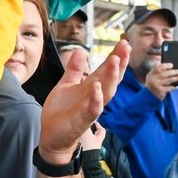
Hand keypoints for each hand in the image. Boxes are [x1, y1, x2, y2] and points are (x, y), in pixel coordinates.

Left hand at [40, 40, 129, 158]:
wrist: (52, 135)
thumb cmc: (62, 112)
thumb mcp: (67, 85)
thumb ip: (75, 69)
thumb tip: (81, 50)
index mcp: (90, 87)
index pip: (105, 69)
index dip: (115, 56)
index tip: (123, 42)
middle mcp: (94, 96)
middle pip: (111, 78)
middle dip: (119, 63)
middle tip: (125, 47)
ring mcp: (90, 108)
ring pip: (106, 92)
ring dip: (111, 77)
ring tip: (114, 61)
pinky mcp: (83, 119)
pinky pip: (93, 109)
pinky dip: (96, 99)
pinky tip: (96, 87)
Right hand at [143, 60, 177, 100]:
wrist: (148, 96)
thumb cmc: (152, 84)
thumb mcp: (151, 76)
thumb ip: (156, 70)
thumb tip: (162, 63)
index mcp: (151, 74)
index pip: (158, 68)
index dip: (166, 66)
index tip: (172, 65)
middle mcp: (153, 79)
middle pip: (165, 74)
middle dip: (173, 72)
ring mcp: (157, 85)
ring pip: (168, 81)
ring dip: (176, 78)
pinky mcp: (160, 91)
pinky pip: (169, 88)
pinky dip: (174, 87)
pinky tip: (177, 86)